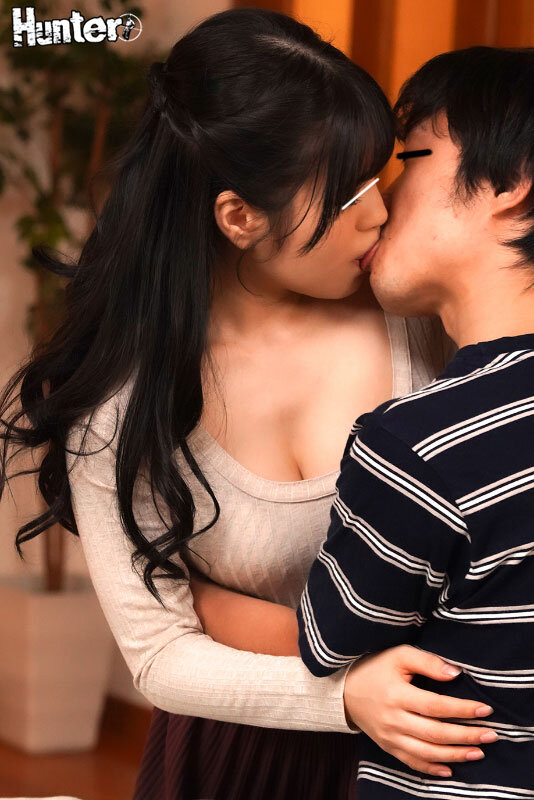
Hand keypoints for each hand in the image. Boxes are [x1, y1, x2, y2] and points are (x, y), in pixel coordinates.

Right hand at [343, 644, 497, 776]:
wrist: (345, 688)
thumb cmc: (375, 667)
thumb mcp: (399, 655)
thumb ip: (427, 662)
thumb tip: (455, 673)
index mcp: (397, 694)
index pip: (436, 706)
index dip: (462, 709)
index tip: (485, 710)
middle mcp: (393, 719)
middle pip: (435, 733)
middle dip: (466, 735)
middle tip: (491, 735)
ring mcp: (389, 736)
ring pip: (426, 752)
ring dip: (455, 755)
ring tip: (478, 752)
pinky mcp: (387, 746)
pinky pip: (411, 762)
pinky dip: (431, 767)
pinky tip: (450, 768)